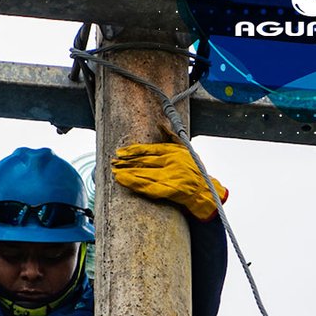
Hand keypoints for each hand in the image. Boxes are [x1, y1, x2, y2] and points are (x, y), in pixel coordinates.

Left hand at [112, 142, 228, 220]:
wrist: (204, 189)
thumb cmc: (193, 169)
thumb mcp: (185, 149)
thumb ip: (171, 137)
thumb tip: (161, 125)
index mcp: (172, 152)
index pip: (148, 150)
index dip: (132, 151)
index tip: (120, 152)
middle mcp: (170, 163)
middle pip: (143, 162)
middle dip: (126, 162)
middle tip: (112, 162)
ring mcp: (170, 177)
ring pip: (143, 174)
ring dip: (127, 174)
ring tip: (114, 173)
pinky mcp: (169, 190)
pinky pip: (148, 188)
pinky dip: (135, 185)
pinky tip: (124, 183)